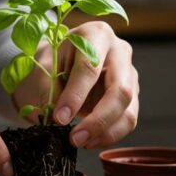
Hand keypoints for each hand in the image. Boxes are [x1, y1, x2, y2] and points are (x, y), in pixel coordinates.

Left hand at [13, 21, 138, 148]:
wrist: (62, 62)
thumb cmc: (53, 60)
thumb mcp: (43, 65)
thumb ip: (47, 86)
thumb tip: (54, 116)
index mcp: (96, 34)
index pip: (89, 68)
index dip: (75, 96)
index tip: (59, 118)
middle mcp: (120, 51)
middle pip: (120, 90)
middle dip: (97, 120)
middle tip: (74, 138)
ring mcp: (130, 74)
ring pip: (128, 109)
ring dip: (105, 132)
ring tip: (80, 142)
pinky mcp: (132, 95)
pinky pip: (128, 120)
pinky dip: (109, 135)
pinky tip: (90, 140)